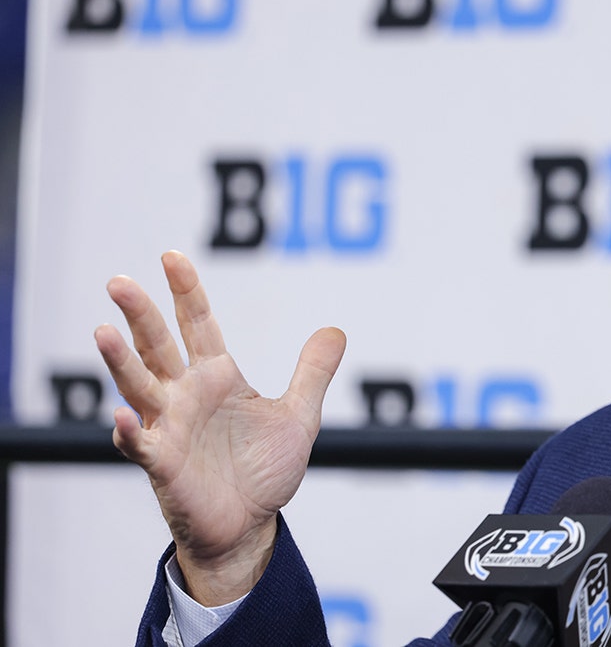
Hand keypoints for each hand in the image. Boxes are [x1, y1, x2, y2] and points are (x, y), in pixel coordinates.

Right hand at [94, 251, 345, 604]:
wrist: (251, 525)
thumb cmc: (264, 471)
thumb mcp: (299, 416)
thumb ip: (312, 373)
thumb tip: (335, 329)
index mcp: (217, 378)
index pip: (198, 324)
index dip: (187, 291)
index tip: (171, 256)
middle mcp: (186, 396)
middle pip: (158, 346)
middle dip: (140, 315)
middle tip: (119, 281)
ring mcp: (170, 428)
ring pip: (139, 387)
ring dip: (121, 361)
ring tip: (104, 331)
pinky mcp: (164, 465)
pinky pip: (141, 445)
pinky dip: (130, 431)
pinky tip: (123, 416)